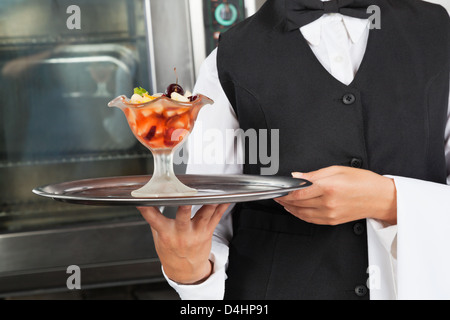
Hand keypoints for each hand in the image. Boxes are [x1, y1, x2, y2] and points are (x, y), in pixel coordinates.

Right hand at [137, 204, 229, 283]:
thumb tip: (148, 200)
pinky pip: (216, 218)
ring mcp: (196, 233)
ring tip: (212, 195)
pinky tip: (225, 199)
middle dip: (184, 208)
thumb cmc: (171, 252)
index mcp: (166, 234)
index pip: (154, 219)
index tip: (142, 200)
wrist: (185, 271)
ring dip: (209, 205)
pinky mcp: (207, 233)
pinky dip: (221, 207)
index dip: (146, 209)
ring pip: (204, 217)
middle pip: (183, 218)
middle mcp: (181, 234)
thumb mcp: (158, 238)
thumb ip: (155, 219)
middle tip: (185, 197)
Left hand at [275, 166, 396, 225]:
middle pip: (298, 203)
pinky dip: (300, 215)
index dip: (285, 192)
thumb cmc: (363, 182)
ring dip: (290, 208)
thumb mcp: (338, 170)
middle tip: (278, 194)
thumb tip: (298, 176)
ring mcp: (330, 214)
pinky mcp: (332, 221)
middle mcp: (328, 202)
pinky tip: (295, 209)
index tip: (278, 189)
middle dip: (284, 199)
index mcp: (328, 187)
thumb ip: (314, 174)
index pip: (299, 192)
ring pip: (302, 213)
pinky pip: (310, 219)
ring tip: (283, 202)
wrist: (380, 198)